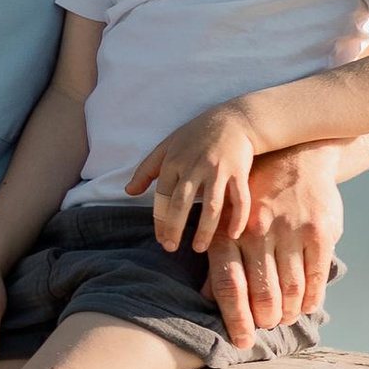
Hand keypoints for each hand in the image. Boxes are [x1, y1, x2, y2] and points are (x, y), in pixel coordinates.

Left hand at [131, 105, 261, 255]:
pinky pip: (240, 199)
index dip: (160, 220)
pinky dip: (237, 218)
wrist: (234, 119)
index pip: (162, 196)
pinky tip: (233, 234)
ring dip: (205, 230)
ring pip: (211, 205)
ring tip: (199, 248)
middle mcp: (194, 166)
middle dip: (174, 228)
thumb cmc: (197, 135)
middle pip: (181, 202)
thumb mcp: (167, 146)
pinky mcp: (239, 171)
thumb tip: (128, 191)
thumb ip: (147, 169)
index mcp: (174, 161)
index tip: (160, 239)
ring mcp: (218, 170)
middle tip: (170, 248)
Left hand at [203, 145, 342, 348]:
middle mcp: (257, 232)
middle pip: (262, 293)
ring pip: (291, 289)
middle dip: (266, 318)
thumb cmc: (255, 196)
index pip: (229, 286)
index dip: (236, 318)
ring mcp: (290, 231)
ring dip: (289, 311)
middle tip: (268, 326)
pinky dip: (312, 297)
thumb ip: (221, 257)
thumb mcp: (228, 219)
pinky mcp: (319, 231)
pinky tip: (307, 305)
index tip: (242, 341)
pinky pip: (316, 276)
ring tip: (286, 318)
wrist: (296, 156)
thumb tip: (207, 297)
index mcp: (228, 232)